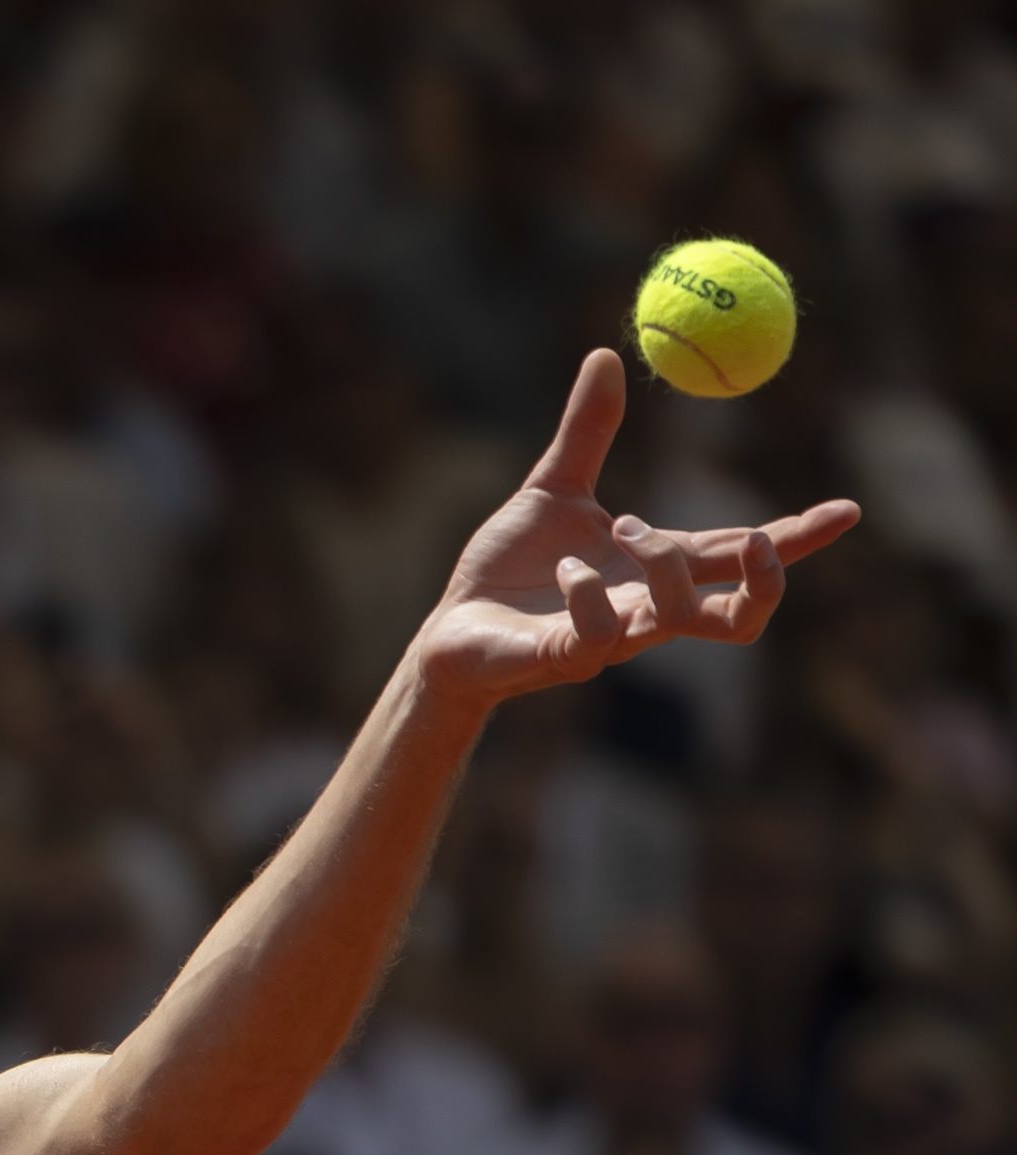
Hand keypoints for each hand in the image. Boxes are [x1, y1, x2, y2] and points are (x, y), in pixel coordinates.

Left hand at [414, 348, 859, 708]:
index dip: (797, 537)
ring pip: (681, 621)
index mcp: (654, 568)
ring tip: (621, 528)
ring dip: (665, 567)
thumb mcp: (553, 489)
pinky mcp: (563, 659)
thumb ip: (587, 432)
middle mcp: (646, 609)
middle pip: (740, 615)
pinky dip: (591, 594)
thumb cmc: (506, 569)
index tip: (848, 508)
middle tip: (756, 540)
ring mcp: (610, 640)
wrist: (449, 630)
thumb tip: (607, 353)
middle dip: (765, 579)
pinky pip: (598, 637)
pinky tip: (566, 569)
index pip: (740, 555)